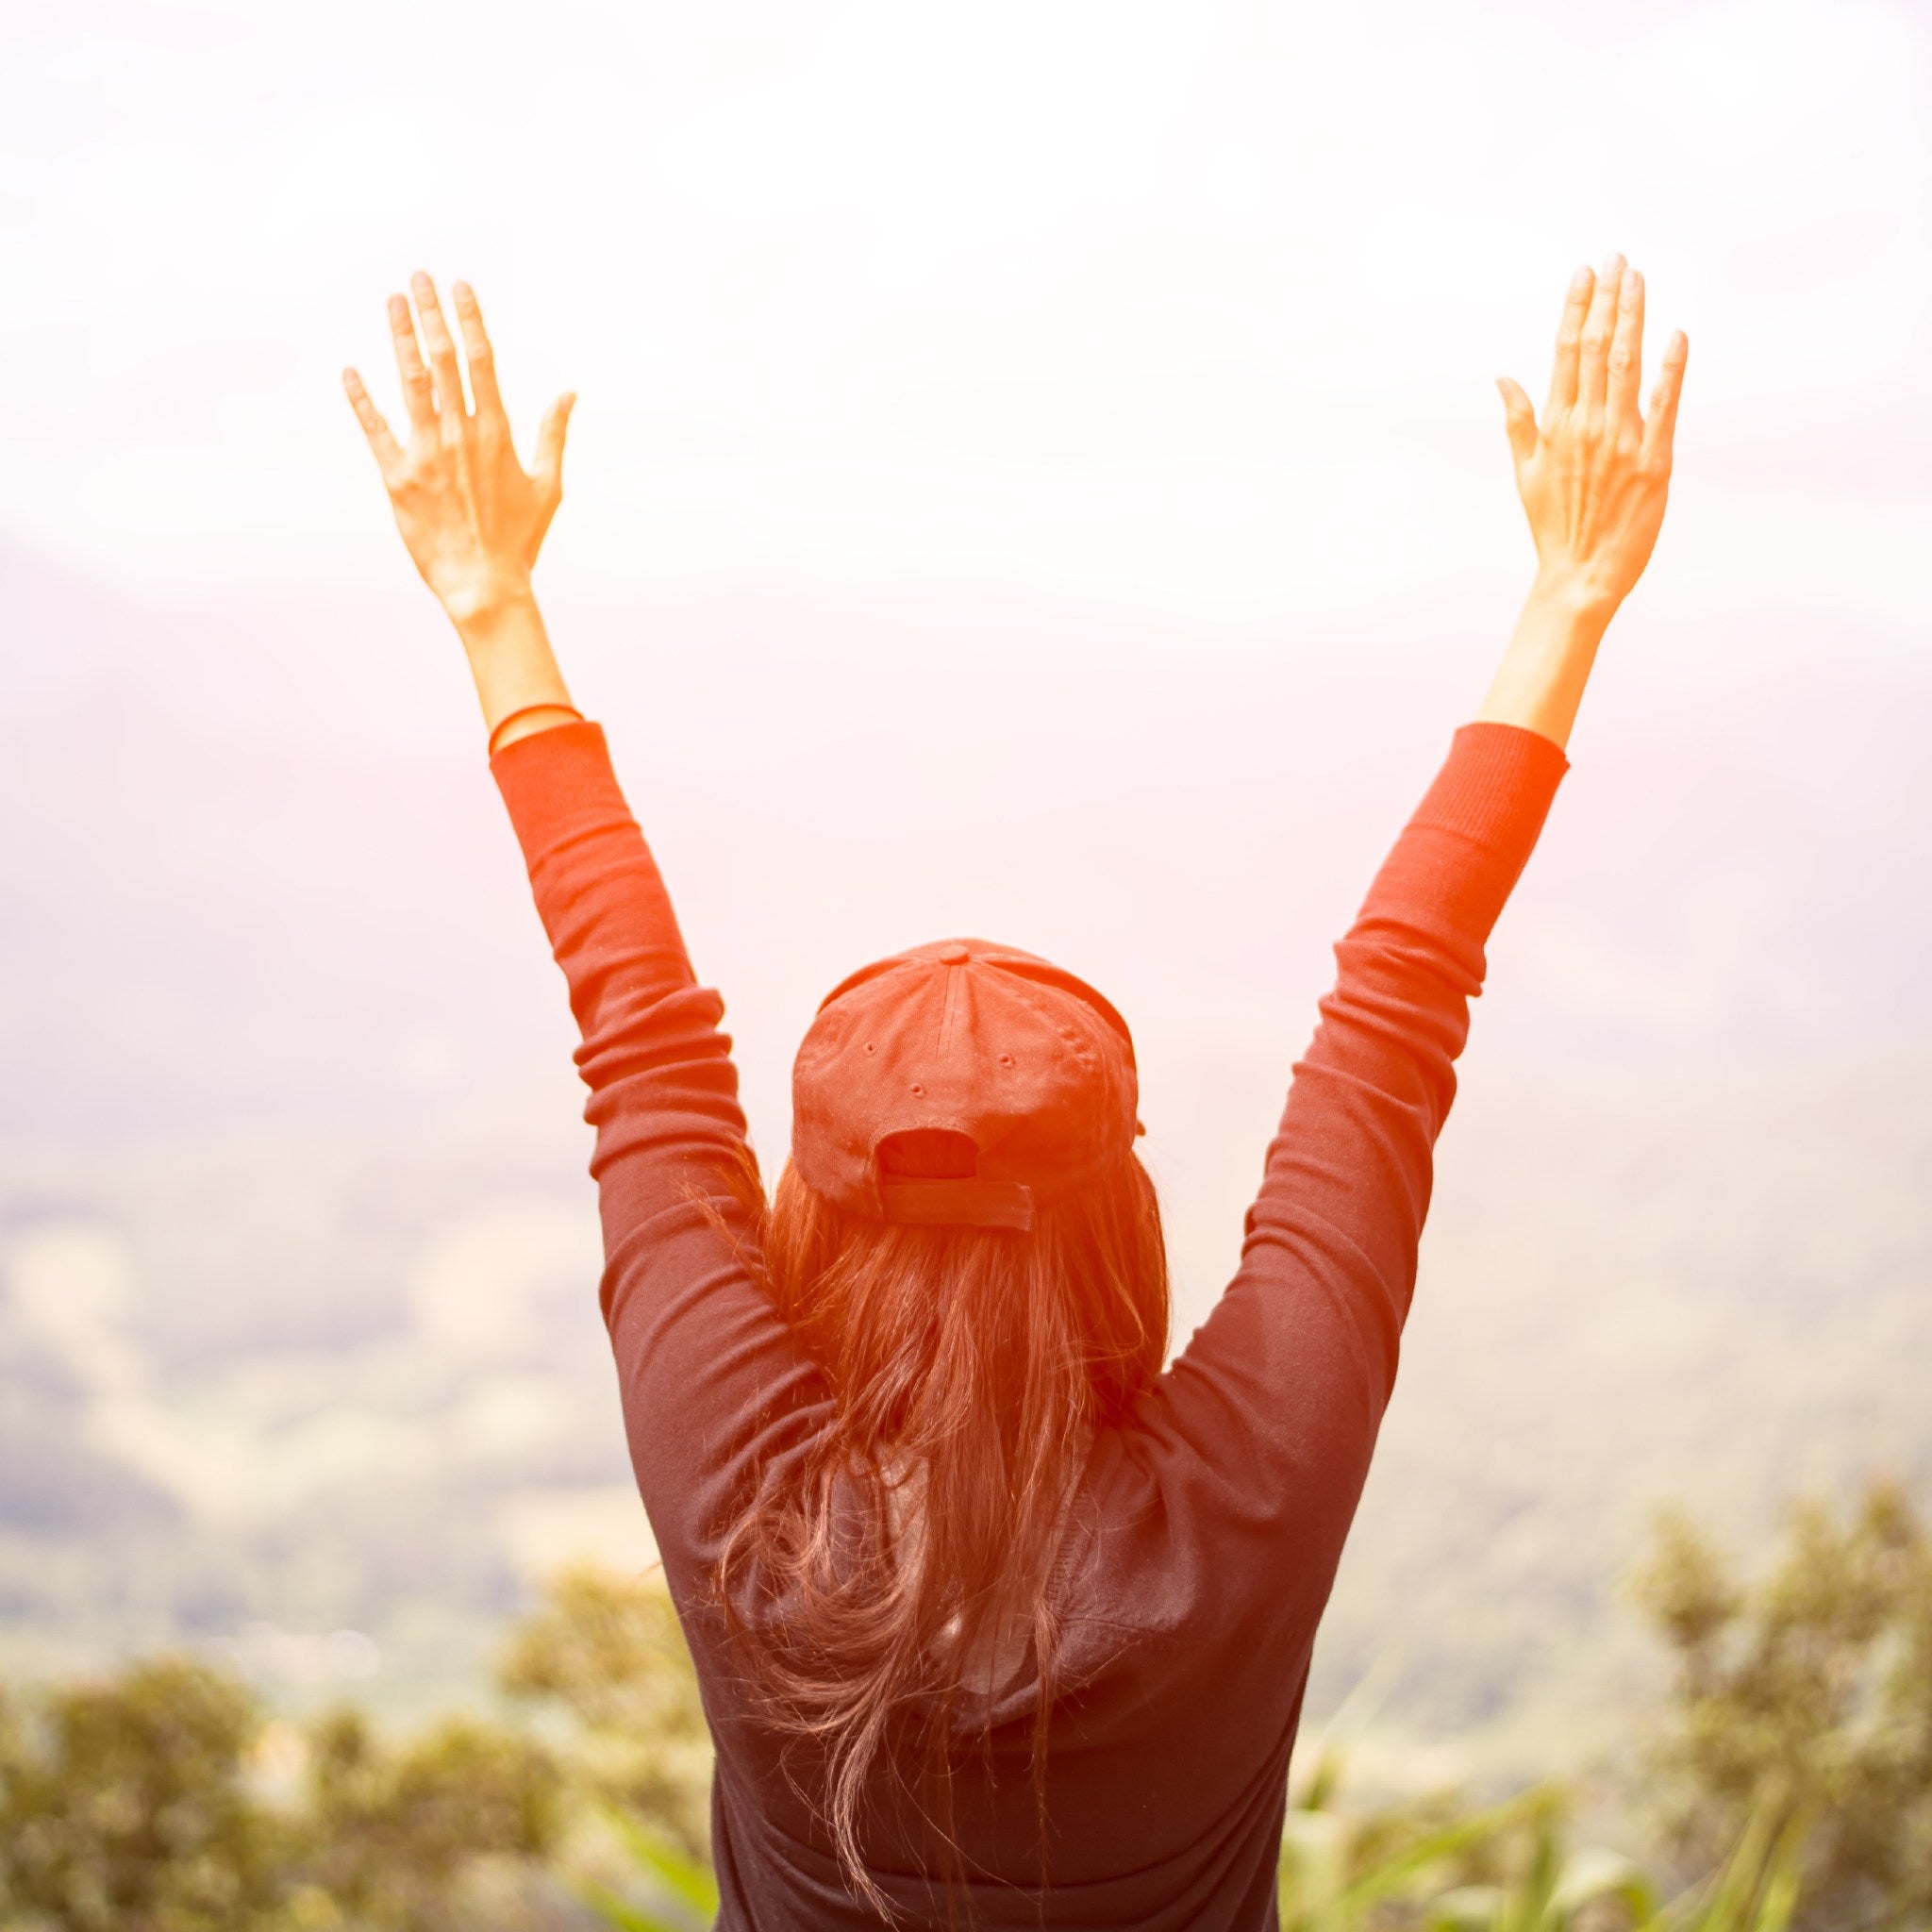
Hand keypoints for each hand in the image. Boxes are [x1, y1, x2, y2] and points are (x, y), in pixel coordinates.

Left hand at [343, 274, 574, 624]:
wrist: (484, 585)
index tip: (459, 287)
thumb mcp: (548, 486)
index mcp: (497, 434)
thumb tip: (569, 393)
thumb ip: (553, 434)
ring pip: (411, 382)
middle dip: (431, 314)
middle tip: (420, 277)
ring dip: (400, 338)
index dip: (469, 320)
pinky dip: (361, 398)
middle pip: (443, 360)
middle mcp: (461, 435)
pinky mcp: (398, 477)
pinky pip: (376, 428)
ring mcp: (427, 454)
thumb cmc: (519, 540)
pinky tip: (350, 370)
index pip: (481, 361)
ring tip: (392, 302)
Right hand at [1497, 253, 1686, 619]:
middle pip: (1599, 349)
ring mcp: (1622, 441)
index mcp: (1556, 427)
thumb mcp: (1526, 474)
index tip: (1584, 273)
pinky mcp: (1655, 459)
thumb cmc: (1554, 527)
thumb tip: (1503, 378)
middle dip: (1608, 299)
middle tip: (1617, 257)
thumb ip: (1518, 422)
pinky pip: (1665, 404)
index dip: (1576, 309)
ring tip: (1638, 279)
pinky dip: (1671, 368)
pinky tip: (1676, 335)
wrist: (1582, 576)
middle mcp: (1588, 426)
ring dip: (1635, 318)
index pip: (1565, 353)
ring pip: (1628, 365)